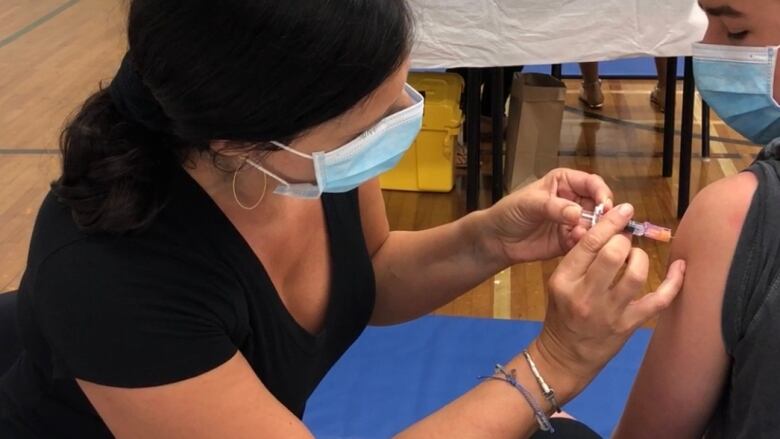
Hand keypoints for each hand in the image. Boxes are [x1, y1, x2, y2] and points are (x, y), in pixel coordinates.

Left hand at [483, 168, 612, 263]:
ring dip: (594, 232)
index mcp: (565, 182)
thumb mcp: (529, 203)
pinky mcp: (570, 241)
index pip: (592, 183)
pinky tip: (573, 243)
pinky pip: (585, 242)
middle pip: (600, 206)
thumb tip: (578, 213)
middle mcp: (574, 200)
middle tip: (600, 225)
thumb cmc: (510, 212)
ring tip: (580, 235)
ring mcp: (574, 222)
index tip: (605, 206)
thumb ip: (554, 207)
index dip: (601, 193)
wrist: (497, 239)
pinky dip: (584, 244)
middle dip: (603, 216)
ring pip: (596, 226)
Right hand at [531, 204, 685, 397]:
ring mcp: (610, 312)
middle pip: (614, 253)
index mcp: (564, 280)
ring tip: (635, 257)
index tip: (624, 210)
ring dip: (640, 257)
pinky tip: (680, 268)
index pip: (590, 243)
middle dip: (624, 240)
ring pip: (636, 273)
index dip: (610, 222)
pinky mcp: (629, 324)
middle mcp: (586, 295)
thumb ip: (579, 258)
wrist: (565, 355)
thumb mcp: (559, 283)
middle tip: (623, 242)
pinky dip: (674, 283)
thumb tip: (606, 227)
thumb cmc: (562, 314)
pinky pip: (659, 300)